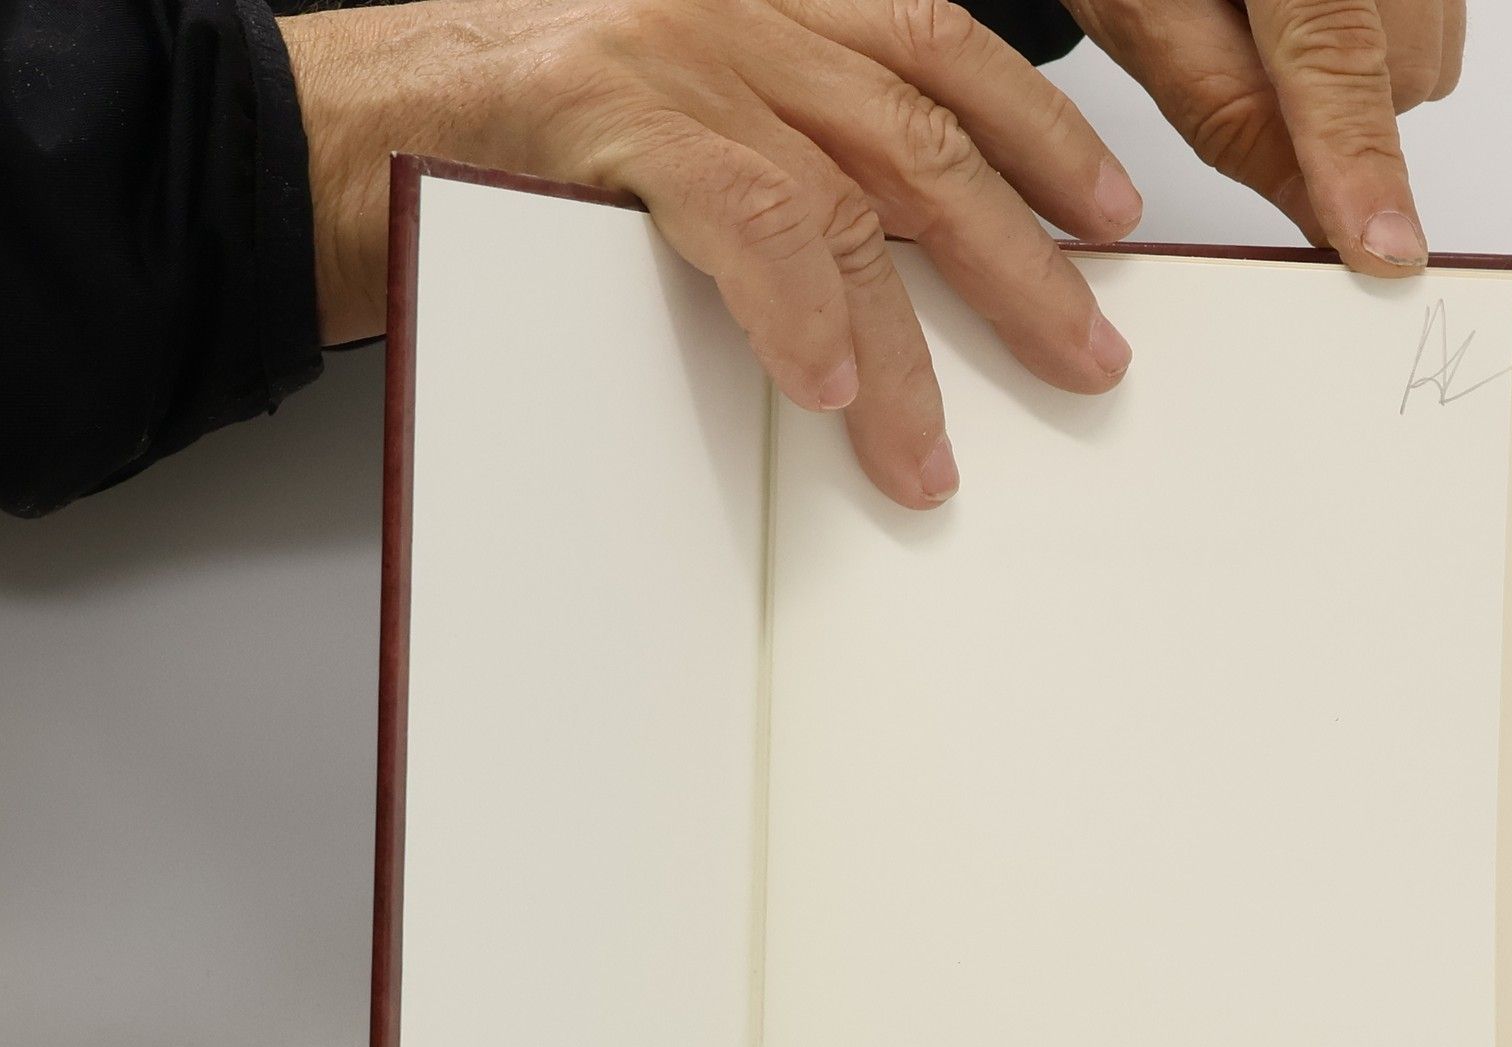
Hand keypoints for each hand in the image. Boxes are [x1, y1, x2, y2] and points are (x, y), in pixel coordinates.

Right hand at [280, 0, 1146, 507]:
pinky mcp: (605, 110)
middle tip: (1092, 353)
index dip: (1040, 129)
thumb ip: (769, 179)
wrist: (317, 130)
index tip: (1112, 214)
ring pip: (850, 192)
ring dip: (913, 342)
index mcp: (760, 9)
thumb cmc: (492, 150)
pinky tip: (830, 386)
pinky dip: (796, 305)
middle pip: (926, 130)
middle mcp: (733, 11)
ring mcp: (672, 51)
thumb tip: (873, 290)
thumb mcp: (661, 142)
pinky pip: (741, 211)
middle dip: (1025, 255)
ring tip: (935, 455)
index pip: (936, 47)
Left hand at [1061, 0, 1463, 273]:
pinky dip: (1383, 27)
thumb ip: (1227, 110)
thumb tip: (1319, 217)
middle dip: (1337, 108)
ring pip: (1432, 50)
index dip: (1360, 160)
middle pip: (1404, 68)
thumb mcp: (1144, 11)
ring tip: (1275, 8)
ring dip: (1364, 67)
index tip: (1384, 248)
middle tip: (1248, 45)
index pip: (1337, 53)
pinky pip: (1438, 12)